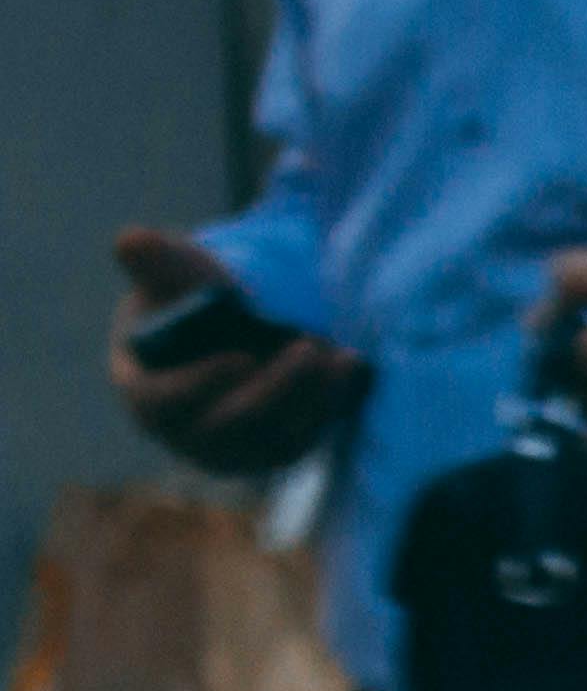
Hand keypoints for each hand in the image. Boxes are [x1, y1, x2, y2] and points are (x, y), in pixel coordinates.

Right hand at [106, 227, 364, 477]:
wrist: (231, 327)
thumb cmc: (188, 298)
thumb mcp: (172, 276)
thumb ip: (155, 262)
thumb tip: (131, 240)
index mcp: (145, 392)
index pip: (163, 402)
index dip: (200, 384)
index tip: (242, 358)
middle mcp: (189, 432)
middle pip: (233, 424)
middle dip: (275, 387)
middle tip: (308, 346)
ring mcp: (238, 449)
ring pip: (279, 438)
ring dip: (313, 397)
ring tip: (338, 353)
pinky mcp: (280, 450)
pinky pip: (310, 436)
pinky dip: (333, 403)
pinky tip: (352, 365)